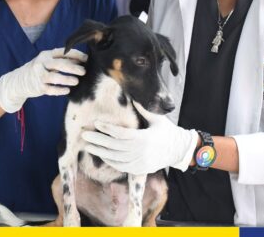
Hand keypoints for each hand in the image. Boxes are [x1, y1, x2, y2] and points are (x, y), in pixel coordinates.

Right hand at [0, 48, 87, 112]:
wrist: (19, 81)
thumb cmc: (40, 70)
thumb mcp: (47, 61)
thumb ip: (61, 60)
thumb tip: (82, 60)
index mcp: (46, 55)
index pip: (62, 52)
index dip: (75, 55)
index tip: (86, 59)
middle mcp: (42, 64)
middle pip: (59, 64)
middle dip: (73, 68)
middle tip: (84, 71)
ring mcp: (39, 76)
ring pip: (54, 77)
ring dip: (67, 79)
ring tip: (76, 81)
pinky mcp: (38, 87)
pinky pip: (50, 89)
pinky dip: (60, 90)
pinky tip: (67, 91)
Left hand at [82, 102, 197, 174]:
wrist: (179, 151)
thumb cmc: (167, 131)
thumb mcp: (157, 118)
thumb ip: (143, 108)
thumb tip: (131, 95)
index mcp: (144, 138)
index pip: (121, 134)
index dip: (107, 129)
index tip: (96, 123)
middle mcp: (140, 152)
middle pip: (114, 147)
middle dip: (98, 140)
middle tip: (84, 135)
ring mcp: (139, 163)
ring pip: (115, 159)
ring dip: (100, 152)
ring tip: (88, 146)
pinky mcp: (139, 170)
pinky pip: (120, 166)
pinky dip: (109, 161)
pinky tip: (101, 154)